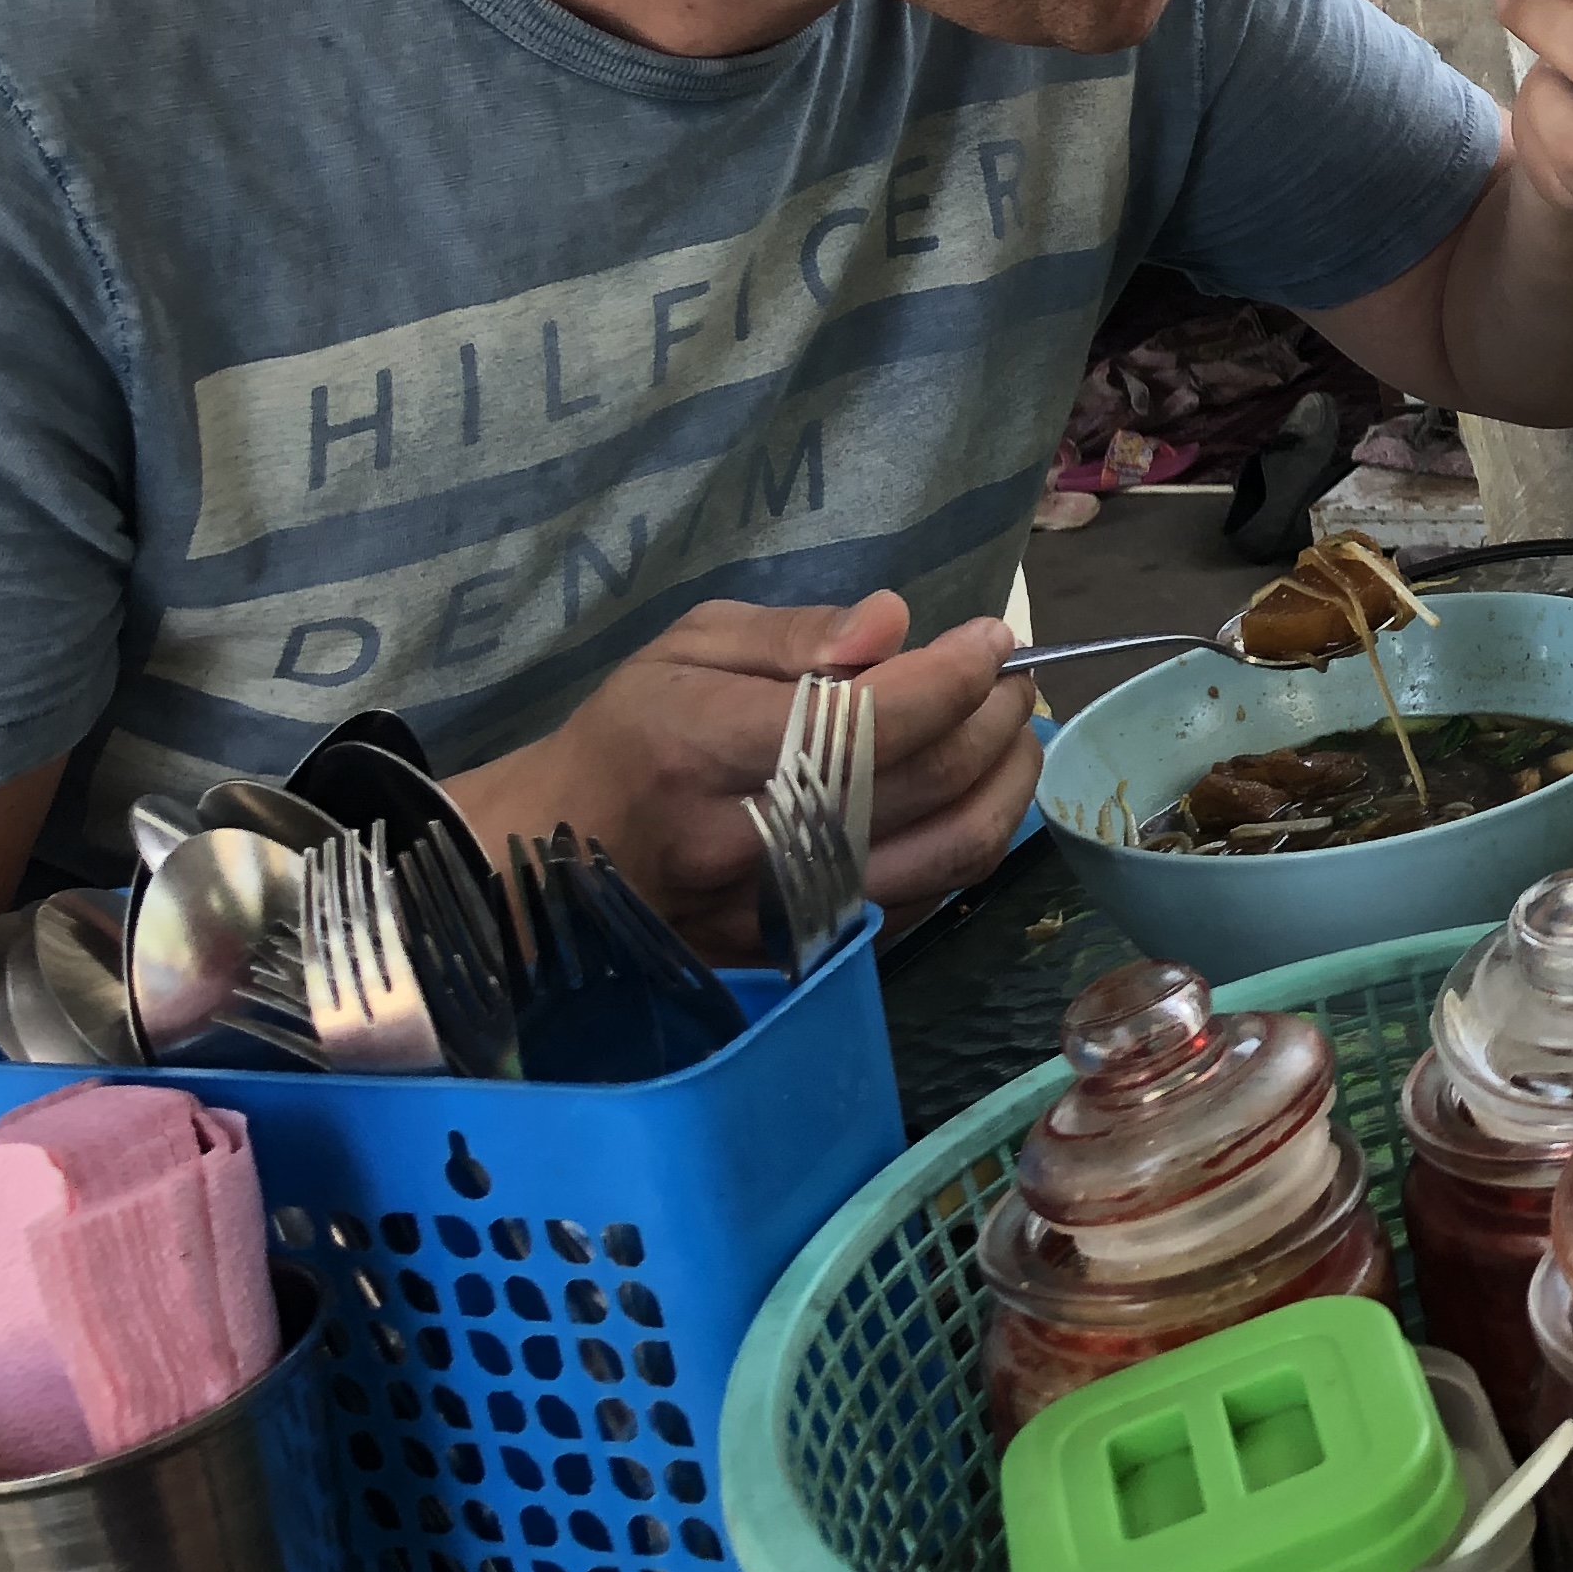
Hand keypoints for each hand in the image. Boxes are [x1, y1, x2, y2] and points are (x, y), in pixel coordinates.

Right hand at [446, 590, 1039, 958]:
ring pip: (949, 854)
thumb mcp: (686, 651)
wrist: (560, 864)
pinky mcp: (813, 949)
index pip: (869, 718)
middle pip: (927, 783)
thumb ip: (793, 633)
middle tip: (1012, 678)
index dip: (954, 674)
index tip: (991, 636)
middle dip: (994, 719)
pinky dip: (973, 840)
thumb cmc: (628, 738)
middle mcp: (757, 839)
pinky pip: (929, 898)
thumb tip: (895, 622)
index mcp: (713, 748)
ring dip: (1007, 784)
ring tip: (1013, 732)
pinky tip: (975, 794)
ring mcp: (791, 909)